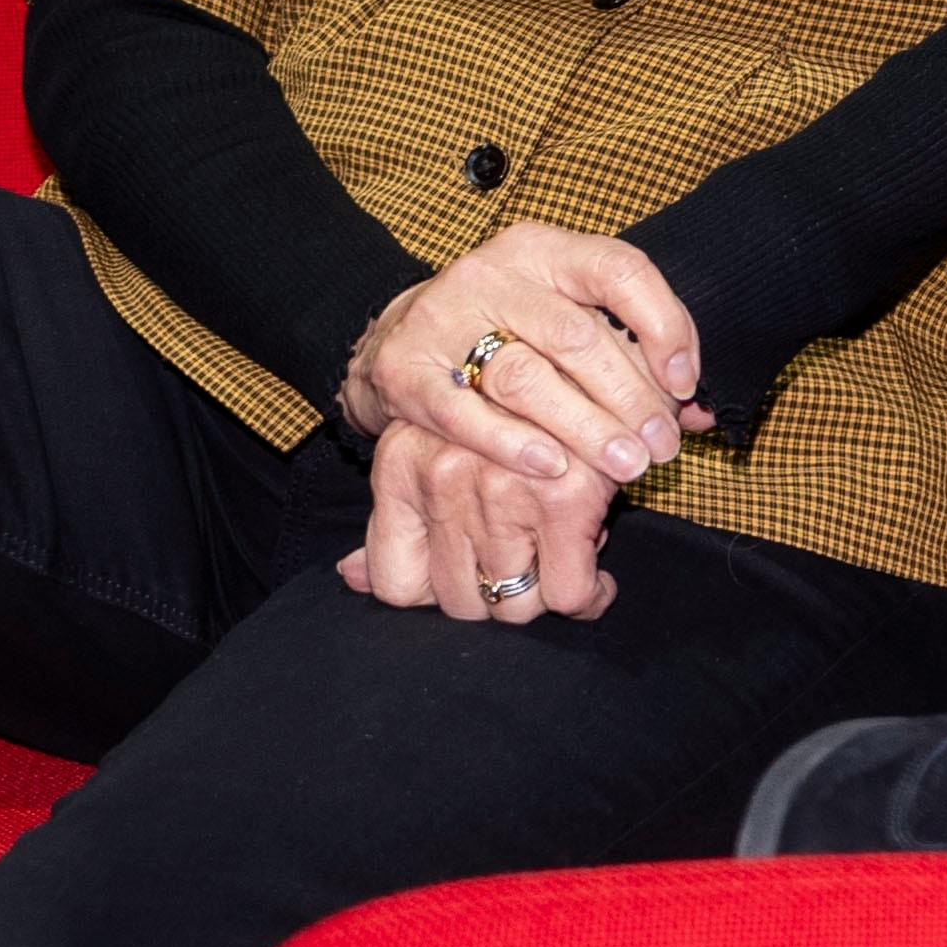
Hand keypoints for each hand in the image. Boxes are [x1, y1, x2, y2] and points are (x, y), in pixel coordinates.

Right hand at [330, 226, 709, 626]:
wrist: (395, 337)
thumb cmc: (506, 332)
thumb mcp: (566, 320)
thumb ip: (631, 358)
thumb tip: (703, 416)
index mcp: (543, 250)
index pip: (618, 269)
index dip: (663, 324)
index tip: (687, 383)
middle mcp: (492, 274)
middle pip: (575, 335)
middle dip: (630, 397)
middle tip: (662, 447)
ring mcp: (443, 319)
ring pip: (525, 377)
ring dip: (585, 428)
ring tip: (627, 466)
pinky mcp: (405, 369)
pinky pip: (464, 413)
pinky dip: (512, 444)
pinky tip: (554, 469)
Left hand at [342, 402, 624, 621]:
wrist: (577, 342)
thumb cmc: (503, 406)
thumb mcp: (432, 447)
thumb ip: (395, 520)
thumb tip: (351, 574)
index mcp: (399, 464)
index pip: (396, 583)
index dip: (436, 597)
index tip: (473, 585)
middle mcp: (442, 477)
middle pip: (459, 602)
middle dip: (496, 599)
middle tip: (526, 573)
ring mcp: (502, 489)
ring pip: (513, 605)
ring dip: (541, 596)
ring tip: (559, 567)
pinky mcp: (566, 497)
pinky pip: (568, 592)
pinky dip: (587, 596)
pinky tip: (595, 581)